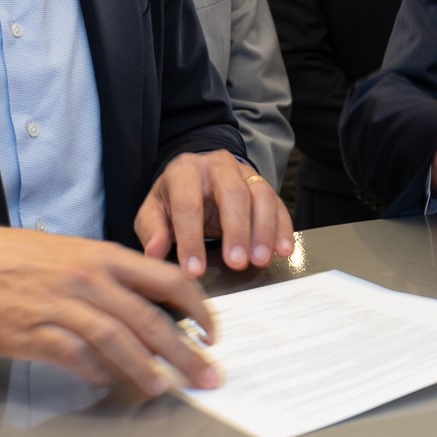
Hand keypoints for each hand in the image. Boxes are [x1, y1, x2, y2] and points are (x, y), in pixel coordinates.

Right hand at [0, 225, 220, 395]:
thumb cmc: (29, 260)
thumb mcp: (82, 253)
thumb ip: (120, 278)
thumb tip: (161, 309)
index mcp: (107, 257)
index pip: (168, 280)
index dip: (198, 309)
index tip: (212, 333)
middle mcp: (90, 279)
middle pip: (149, 319)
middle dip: (184, 351)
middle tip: (206, 374)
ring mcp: (61, 306)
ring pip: (115, 338)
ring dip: (143, 366)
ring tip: (162, 385)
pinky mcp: (33, 332)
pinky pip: (73, 355)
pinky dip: (93, 370)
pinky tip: (106, 379)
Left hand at [136, 150, 292, 274]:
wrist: (197, 178)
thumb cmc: (173, 199)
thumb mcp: (153, 211)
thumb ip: (153, 230)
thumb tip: (154, 253)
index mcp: (184, 170)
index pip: (188, 204)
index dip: (191, 239)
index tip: (194, 270)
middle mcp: (218, 166)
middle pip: (232, 193)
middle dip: (236, 230)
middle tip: (235, 263)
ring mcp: (245, 173)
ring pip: (261, 195)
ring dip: (264, 230)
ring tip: (260, 260)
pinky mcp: (263, 185)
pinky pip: (278, 204)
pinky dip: (282, 228)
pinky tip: (283, 250)